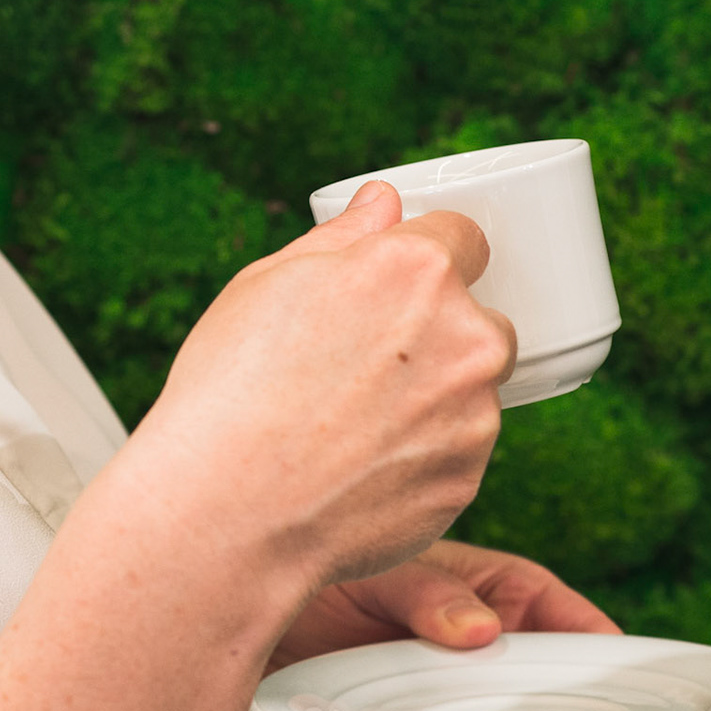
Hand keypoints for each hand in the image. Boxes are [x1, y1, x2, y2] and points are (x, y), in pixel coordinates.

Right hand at [131, 180, 516, 599]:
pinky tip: (359, 463)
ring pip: (471, 389)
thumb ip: (342, 237)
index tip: (399, 284)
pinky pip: (458, 451)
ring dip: (433, 395)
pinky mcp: (468, 479)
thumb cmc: (233, 386)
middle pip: (479, 318)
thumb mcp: (268, 283)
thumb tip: (382, 202)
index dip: (429, 257)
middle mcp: (463, 335)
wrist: (231, 508)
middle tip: (364, 361)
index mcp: (414, 269)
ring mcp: (474, 413)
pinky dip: (423, 453)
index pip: (465, 237)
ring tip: (350, 421)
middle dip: (438, 332)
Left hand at [244, 539, 622, 710]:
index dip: (586, 630)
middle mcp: (446, 660)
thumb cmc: (304, 575)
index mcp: (462, 591)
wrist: (212, 622)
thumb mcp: (367, 562)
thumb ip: (425, 588)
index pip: (540, 604)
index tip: (627, 656)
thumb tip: (483, 629)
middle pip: (517, 693)